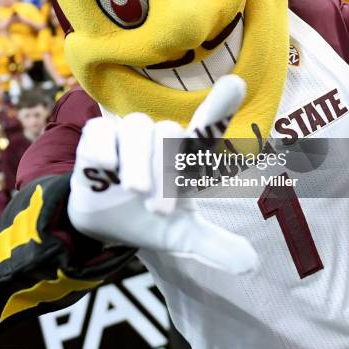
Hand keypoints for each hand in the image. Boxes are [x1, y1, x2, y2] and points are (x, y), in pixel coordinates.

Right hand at [68, 75, 257, 274]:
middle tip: (160, 212)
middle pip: (168, 134)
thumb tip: (252, 264)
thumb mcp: (180, 236)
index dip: (220, 107)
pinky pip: (99, 133)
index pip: (206, 128)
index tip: (236, 84)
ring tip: (134, 191)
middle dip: (165, 172)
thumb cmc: (148, 218)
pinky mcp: (96, 139)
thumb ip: (213, 245)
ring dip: (138, 161)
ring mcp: (127, 136)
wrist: (103, 225)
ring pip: (137, 128)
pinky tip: (104, 170)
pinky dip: (104, 150)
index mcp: (184, 158)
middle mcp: (159, 140)